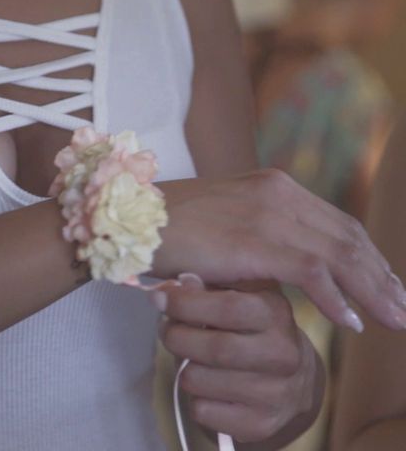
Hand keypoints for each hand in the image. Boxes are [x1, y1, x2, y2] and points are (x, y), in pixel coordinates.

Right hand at [154, 169, 405, 330]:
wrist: (129, 220)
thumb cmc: (169, 227)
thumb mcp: (225, 223)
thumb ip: (259, 236)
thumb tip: (284, 267)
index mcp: (273, 186)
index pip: (336, 222)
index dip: (366, 255)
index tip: (383, 282)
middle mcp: (278, 193)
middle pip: (348, 236)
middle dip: (380, 274)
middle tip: (400, 305)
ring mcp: (268, 215)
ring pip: (339, 254)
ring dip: (371, 290)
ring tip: (392, 318)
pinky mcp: (255, 241)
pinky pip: (311, 272)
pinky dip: (335, 298)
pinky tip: (348, 321)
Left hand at [155, 274, 322, 443]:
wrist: (296, 382)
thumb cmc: (256, 329)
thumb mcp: (241, 296)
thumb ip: (208, 287)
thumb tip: (175, 285)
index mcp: (276, 313)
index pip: (228, 306)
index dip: (185, 302)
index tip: (160, 298)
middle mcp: (282, 354)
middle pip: (213, 347)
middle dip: (176, 336)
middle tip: (167, 330)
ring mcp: (274, 393)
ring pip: (199, 380)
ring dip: (183, 368)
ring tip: (191, 359)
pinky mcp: (260, 425)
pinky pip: (203, 410)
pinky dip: (194, 398)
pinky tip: (208, 388)